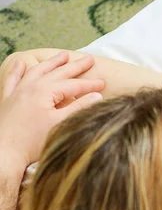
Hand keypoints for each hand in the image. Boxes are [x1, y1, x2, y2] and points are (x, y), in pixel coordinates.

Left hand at [0, 52, 104, 171]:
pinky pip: (13, 79)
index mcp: (45, 91)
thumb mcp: (61, 124)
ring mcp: (17, 92)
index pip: (73, 85)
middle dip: (75, 66)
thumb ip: (79, 108)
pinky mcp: (8, 100)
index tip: (104, 83)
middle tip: (89, 59)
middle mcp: (30, 87)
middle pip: (57, 72)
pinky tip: (21, 63)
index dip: (90, 84)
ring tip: (63, 55)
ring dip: (52, 62)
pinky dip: (18, 70)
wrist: (3, 154)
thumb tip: (97, 96)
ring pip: (37, 71)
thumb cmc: (32, 142)